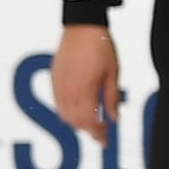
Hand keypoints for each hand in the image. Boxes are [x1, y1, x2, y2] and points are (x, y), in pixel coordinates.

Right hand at [51, 24, 121, 145]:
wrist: (81, 28)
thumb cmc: (101, 47)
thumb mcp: (113, 73)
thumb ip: (111, 97)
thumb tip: (114, 118)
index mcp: (85, 91)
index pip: (89, 122)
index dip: (97, 134)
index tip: (104, 140)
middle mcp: (69, 92)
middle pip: (75, 122)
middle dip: (88, 130)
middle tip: (100, 132)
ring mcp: (59, 86)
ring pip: (64, 115)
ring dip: (76, 122)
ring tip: (90, 121)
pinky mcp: (54, 80)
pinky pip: (58, 104)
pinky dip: (67, 111)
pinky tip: (77, 109)